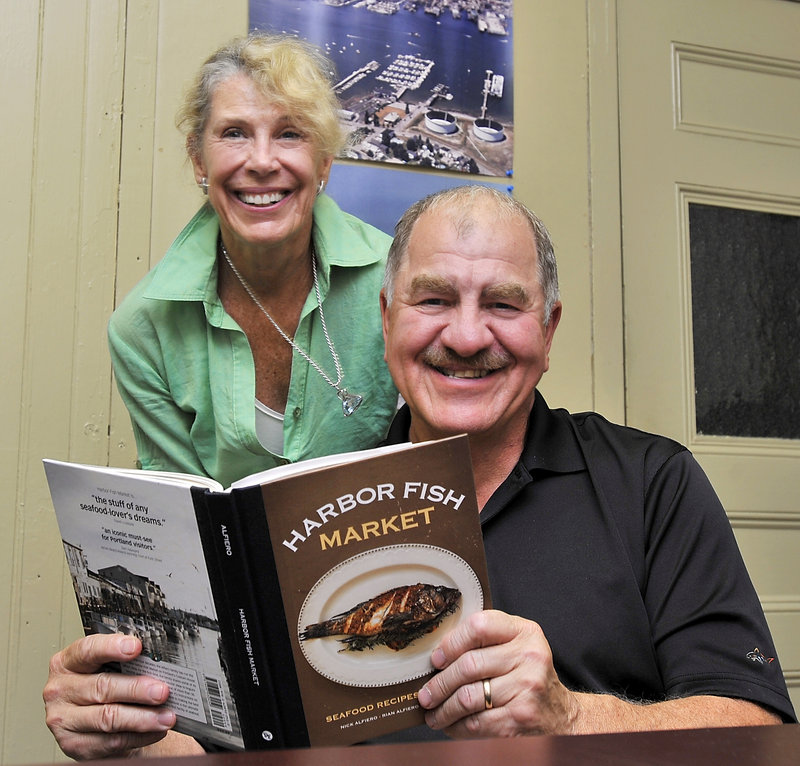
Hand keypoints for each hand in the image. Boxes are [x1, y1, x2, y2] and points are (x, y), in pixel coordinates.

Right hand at [43, 633, 176, 759]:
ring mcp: (64, 720)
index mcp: (67, 662)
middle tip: (162, 691)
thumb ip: (124, 662)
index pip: (87, 650)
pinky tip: (156, 730)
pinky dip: (138, 736)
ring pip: (108, 718)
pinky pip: (111, 741)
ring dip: (142, 718)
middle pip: (102, 687)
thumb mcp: (106, 667)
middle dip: (136, 689)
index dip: (112, 647)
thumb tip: (159, 662)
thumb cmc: (102, 685)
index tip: (136, 647)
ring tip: (166, 716)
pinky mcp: (74, 745)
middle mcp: (60, 690)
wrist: (91, 722)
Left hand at [417, 610, 578, 737]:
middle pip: (469, 665)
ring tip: (432, 713)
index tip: (436, 658)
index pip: (480, 626)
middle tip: (425, 694)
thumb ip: (487, 640)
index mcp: (525, 631)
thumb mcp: (517, 646)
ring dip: (443, 708)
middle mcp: (529, 656)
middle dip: (440, 683)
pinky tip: (450, 725)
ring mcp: (527, 687)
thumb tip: (438, 653)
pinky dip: (457, 726)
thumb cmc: (528, 676)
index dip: (452, 642)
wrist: (560, 715)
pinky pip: (477, 722)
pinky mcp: (521, 717)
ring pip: (468, 697)